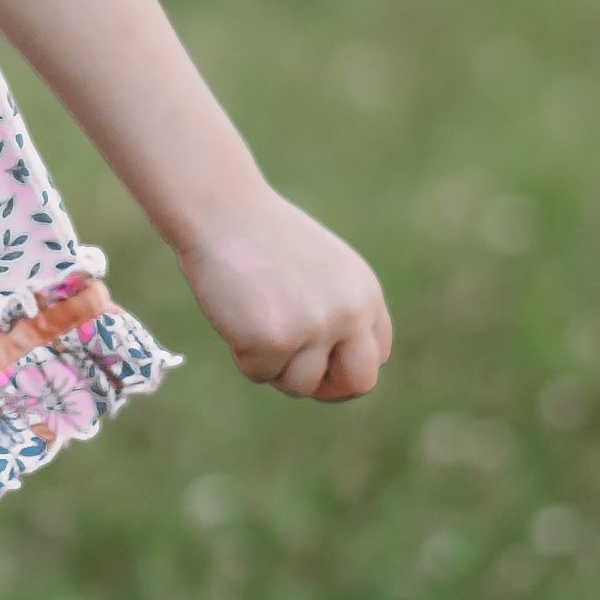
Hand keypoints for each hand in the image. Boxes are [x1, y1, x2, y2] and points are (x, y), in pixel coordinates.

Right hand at [177, 187, 392, 401]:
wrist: (222, 210)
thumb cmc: (262, 237)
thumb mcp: (320, 270)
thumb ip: (337, 311)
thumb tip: (336, 370)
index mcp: (366, 293)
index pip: (377, 355)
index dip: (345, 367)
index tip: (320, 366)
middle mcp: (350, 313)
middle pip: (358, 383)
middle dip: (328, 389)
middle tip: (294, 373)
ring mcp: (314, 328)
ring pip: (300, 385)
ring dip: (273, 365)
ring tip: (252, 318)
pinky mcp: (275, 341)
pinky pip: (259, 374)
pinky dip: (241, 353)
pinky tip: (235, 312)